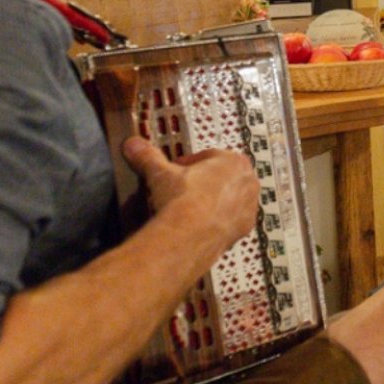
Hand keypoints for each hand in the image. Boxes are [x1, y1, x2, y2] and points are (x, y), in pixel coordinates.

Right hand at [123, 137, 258, 259]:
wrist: (188, 236)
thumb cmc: (183, 201)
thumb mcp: (160, 173)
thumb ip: (148, 156)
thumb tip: (134, 146)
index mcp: (234, 162)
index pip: (211, 156)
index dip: (190, 163)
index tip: (178, 169)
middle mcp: (247, 184)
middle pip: (224, 177)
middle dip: (205, 181)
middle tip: (184, 188)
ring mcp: (248, 208)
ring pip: (230, 199)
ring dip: (213, 201)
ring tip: (190, 207)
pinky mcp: (243, 230)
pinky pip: (230, 221)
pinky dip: (217, 221)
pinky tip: (199, 224)